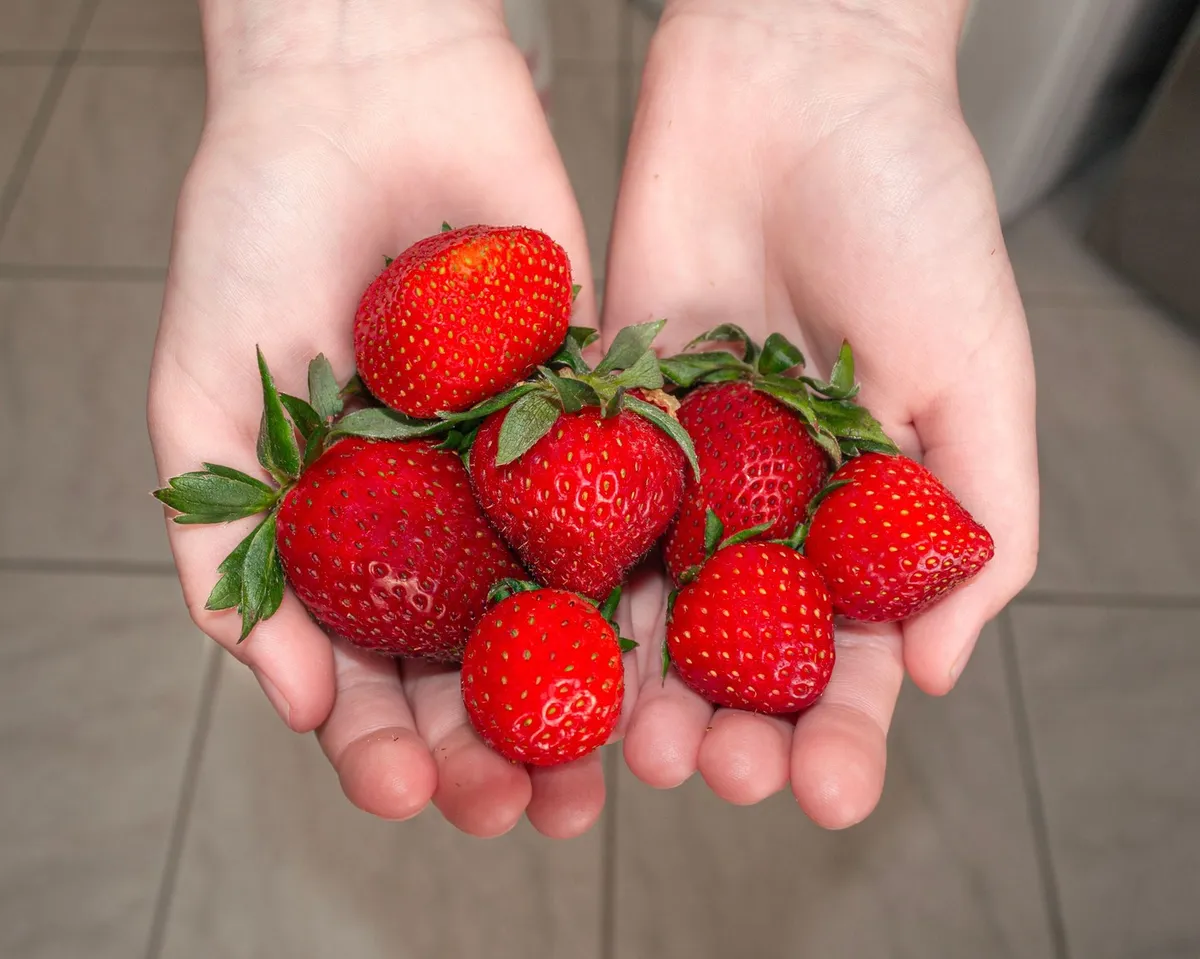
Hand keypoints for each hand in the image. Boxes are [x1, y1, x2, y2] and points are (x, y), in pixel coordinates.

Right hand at [148, 0, 603, 837]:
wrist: (367, 93)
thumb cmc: (257, 227)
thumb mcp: (203, 400)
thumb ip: (226, 547)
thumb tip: (287, 694)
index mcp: (345, 523)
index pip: (367, 663)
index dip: (383, 738)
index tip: (403, 789)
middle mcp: (440, 505)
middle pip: (474, 657)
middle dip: (492, 742)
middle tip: (517, 811)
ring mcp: (523, 461)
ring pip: (561, 607)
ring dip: (577, 698)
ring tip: (597, 774)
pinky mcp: (599, 406)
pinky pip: (629, 506)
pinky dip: (645, 581)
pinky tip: (664, 650)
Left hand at [602, 0, 1038, 825]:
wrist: (793, 87)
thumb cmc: (912, 209)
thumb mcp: (977, 369)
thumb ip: (976, 520)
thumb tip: (937, 671)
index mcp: (867, 508)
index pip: (854, 649)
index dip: (842, 727)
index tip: (826, 789)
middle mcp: (770, 502)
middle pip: (743, 650)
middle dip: (733, 725)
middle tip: (714, 776)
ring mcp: (683, 464)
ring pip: (654, 603)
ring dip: (642, 685)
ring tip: (633, 747)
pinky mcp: (605, 415)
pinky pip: (581, 513)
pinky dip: (572, 583)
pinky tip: (557, 649)